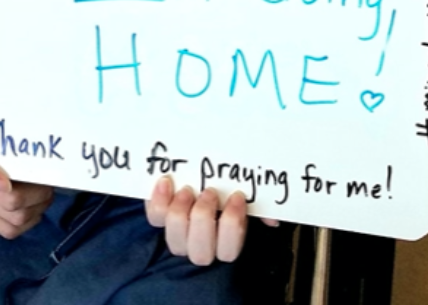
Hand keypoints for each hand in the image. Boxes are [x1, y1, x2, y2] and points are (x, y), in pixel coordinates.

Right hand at [0, 136, 53, 238]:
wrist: (5, 153)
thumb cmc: (7, 141)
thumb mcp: (8, 131)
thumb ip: (11, 136)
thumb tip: (27, 156)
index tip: (5, 183)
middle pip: (7, 199)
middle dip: (36, 192)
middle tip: (47, 182)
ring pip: (16, 216)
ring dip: (38, 204)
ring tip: (44, 191)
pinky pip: (11, 229)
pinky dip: (31, 219)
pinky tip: (35, 206)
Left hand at [143, 176, 279, 264]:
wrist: (194, 175)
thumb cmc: (224, 189)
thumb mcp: (243, 198)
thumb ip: (260, 209)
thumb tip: (273, 219)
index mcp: (224, 242)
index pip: (229, 250)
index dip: (232, 225)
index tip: (237, 197)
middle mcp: (200, 245)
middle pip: (201, 251)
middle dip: (205, 219)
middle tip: (210, 192)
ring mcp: (178, 235)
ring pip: (175, 240)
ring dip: (181, 213)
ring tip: (187, 190)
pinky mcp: (158, 218)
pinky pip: (154, 218)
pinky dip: (158, 201)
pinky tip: (166, 183)